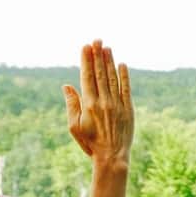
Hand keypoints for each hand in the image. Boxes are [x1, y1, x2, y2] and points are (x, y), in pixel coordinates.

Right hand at [63, 39, 133, 164]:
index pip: (87, 77)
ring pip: (113, 78)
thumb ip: (71, 105)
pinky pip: (126, 89)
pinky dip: (124, 76)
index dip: (86, 61)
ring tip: (107, 47)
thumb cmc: (90, 143)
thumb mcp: (74, 126)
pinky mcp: (129, 109)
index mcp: (89, 104)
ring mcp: (117, 104)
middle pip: (100, 73)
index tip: (85, 47)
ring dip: (110, 62)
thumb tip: (66, 86)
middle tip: (97, 40)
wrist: (112, 157)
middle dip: (98, 55)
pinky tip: (122, 65)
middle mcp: (104, 101)